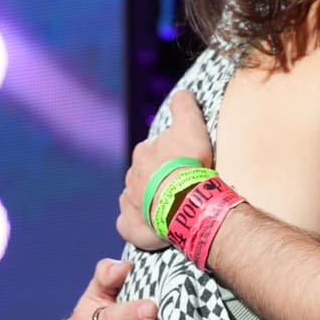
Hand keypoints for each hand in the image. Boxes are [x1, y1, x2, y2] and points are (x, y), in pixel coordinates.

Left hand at [117, 89, 216, 250]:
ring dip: (147, 200)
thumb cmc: (189, 163)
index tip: (182, 163)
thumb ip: (184, 106)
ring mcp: (130, 201)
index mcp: (144, 152)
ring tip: (168, 207)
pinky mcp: (130, 225)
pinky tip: (149, 226)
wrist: (185, 200)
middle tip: (177, 187)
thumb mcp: (190, 125)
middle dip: (155, 179)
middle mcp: (132, 175)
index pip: (153, 150)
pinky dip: (136, 223)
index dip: (168, 156)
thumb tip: (181, 92)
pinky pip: (128, 223)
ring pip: (136, 197)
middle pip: (143, 175)